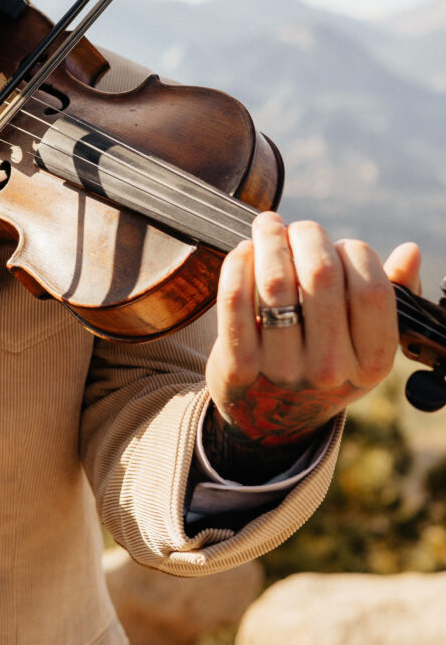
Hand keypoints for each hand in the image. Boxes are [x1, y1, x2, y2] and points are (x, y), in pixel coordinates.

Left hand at [203, 211, 420, 481]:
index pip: (373, 290)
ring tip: (269, 227)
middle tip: (300, 228)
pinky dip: (238, 264)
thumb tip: (410, 251)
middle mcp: (330, 370)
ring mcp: (282, 370)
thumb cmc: (324, 357)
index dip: (356, 253)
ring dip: (270, 240)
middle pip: (321, 275)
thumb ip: (392, 295)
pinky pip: (235, 299)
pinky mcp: (239, 366)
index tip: (342, 246)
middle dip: (309, 235)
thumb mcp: (365, 341)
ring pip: (275, 282)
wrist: (268, 418)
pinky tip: (245, 251)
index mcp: (372, 362)